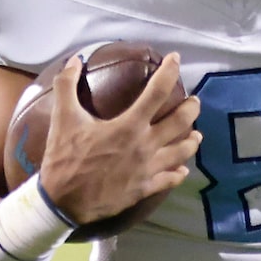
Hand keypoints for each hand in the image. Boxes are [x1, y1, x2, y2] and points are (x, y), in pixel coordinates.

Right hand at [38, 53, 200, 226]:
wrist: (64, 200)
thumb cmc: (64, 158)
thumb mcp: (62, 118)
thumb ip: (66, 86)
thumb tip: (74, 60)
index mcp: (129, 125)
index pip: (157, 92)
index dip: (169, 72)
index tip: (176, 59)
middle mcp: (145, 146)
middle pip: (180, 123)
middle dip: (191, 109)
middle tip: (195, 102)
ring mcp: (148, 169)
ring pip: (182, 153)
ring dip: (192, 142)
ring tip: (197, 134)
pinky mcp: (145, 188)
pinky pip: (169, 180)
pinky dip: (178, 173)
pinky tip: (182, 170)